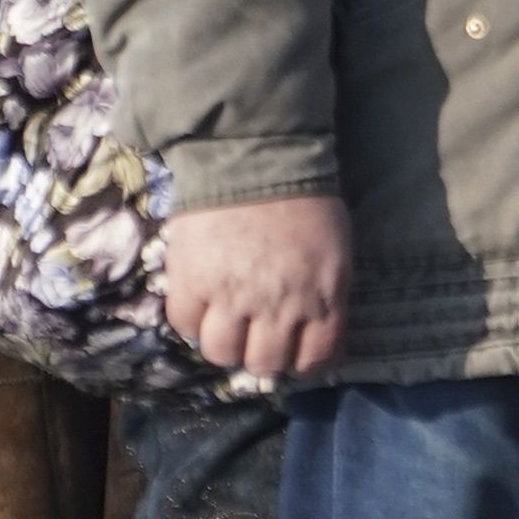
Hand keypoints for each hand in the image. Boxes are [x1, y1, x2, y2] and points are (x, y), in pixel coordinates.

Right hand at [162, 194, 352, 378]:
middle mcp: (279, 307)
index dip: (300, 361)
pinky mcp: (192, 279)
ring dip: (223, 344)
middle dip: (259, 354)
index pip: (314, 360)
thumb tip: (311, 332)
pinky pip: (185, 324)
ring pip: (222, 353)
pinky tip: (199, 304)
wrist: (254, 156)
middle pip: (264, 363)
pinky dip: (191, 321)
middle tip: (253, 336)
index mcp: (321, 299)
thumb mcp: (334, 254)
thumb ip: (325, 298)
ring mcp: (232, 296)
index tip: (290, 350)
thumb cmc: (302, 201)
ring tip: (223, 324)